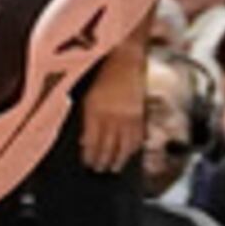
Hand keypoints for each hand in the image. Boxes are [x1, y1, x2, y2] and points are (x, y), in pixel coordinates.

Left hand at [76, 33, 148, 173]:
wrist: (126, 55)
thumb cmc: (104, 71)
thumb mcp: (88, 93)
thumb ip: (87, 118)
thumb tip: (84, 140)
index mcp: (95, 110)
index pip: (92, 142)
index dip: (89, 155)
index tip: (87, 162)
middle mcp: (112, 116)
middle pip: (107, 147)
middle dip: (102, 161)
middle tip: (98, 169)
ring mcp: (128, 116)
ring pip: (123, 146)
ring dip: (118, 160)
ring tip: (113, 168)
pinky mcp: (140, 114)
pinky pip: (137, 137)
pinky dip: (133, 149)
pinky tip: (129, 154)